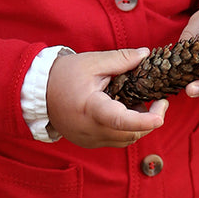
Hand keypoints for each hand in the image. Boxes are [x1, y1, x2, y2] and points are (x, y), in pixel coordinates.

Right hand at [47, 46, 168, 148]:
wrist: (38, 92)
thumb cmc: (63, 75)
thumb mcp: (92, 62)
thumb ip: (121, 59)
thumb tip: (145, 55)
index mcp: (91, 109)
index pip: (121, 120)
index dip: (144, 120)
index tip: (160, 114)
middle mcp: (90, 130)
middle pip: (130, 134)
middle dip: (149, 121)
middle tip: (158, 102)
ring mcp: (89, 140)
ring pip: (125, 140)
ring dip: (138, 125)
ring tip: (137, 103)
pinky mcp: (89, 142)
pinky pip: (115, 140)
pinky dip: (125, 129)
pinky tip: (123, 111)